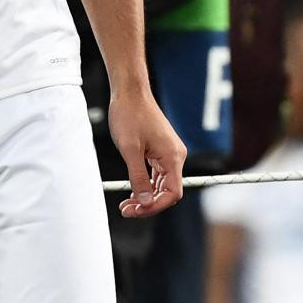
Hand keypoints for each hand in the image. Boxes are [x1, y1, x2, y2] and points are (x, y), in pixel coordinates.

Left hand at [110, 86, 185, 217]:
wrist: (130, 92)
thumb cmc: (129, 115)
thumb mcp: (130, 149)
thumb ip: (138, 177)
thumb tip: (145, 201)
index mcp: (172, 156)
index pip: (173, 193)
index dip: (155, 206)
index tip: (136, 210)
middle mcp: (176, 156)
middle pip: (168, 191)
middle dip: (148, 203)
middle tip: (126, 210)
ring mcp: (169, 153)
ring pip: (161, 184)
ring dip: (145, 196)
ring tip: (126, 203)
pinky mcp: (161, 150)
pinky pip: (157, 174)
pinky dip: (145, 184)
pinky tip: (132, 189)